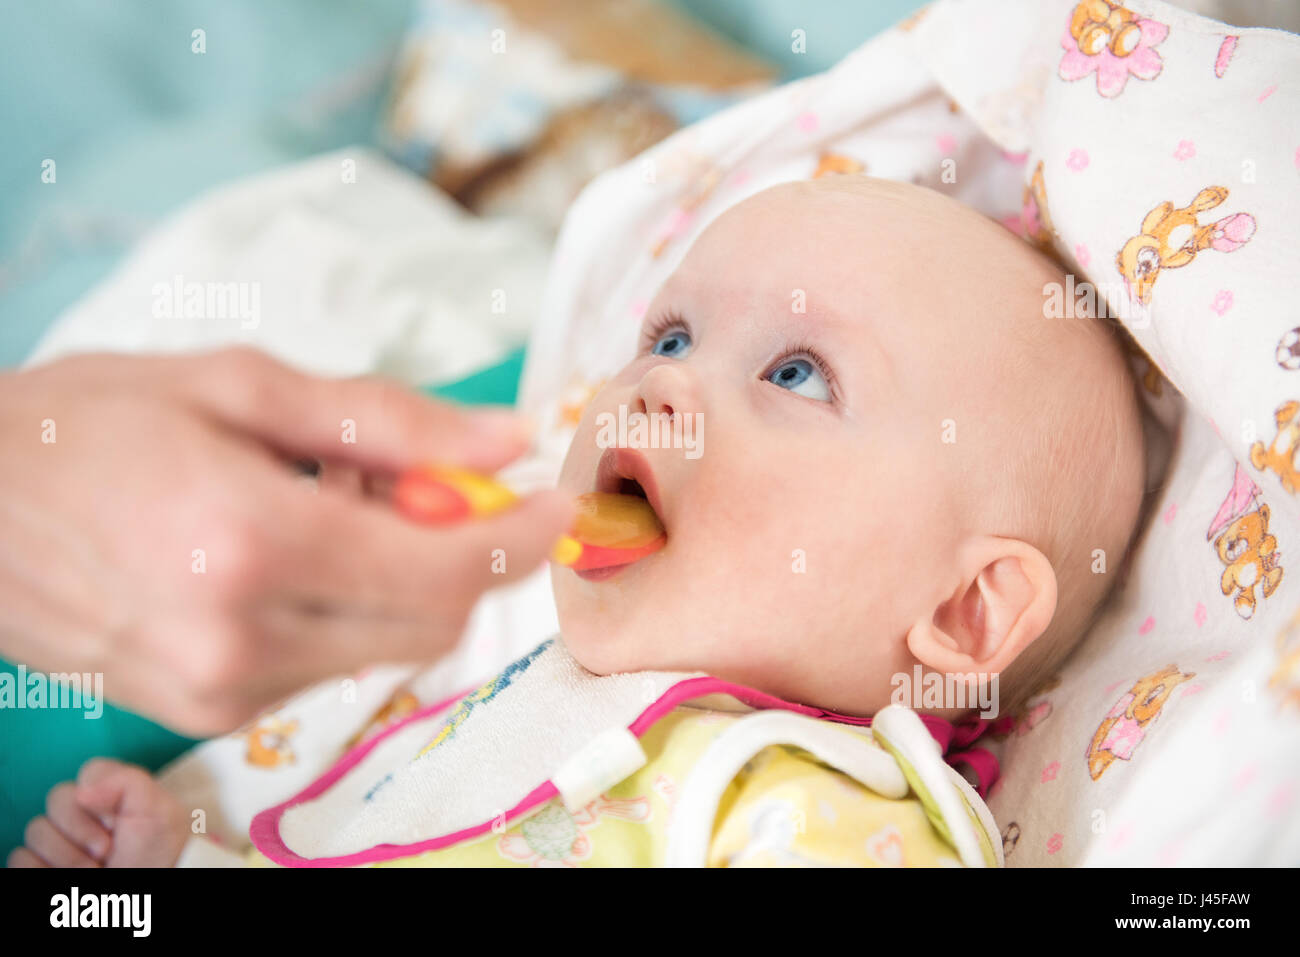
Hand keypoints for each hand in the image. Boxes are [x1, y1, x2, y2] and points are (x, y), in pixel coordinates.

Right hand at [0, 348, 572, 733]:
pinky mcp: (203, 711)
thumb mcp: (239, 386)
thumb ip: (386, 420)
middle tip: (428, 483)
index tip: (553, 503)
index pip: (444, 572)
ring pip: (385, 647)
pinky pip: (328, 664)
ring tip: (330, 503)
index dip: (517, 539)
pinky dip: (347, 608)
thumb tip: (503, 437)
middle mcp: (239, 639)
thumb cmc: (84, 425)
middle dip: (461, 555)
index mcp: (250, 544)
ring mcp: (218, 689)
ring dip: (398, 578)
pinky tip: (296, 549)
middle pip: (431, 623)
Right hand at [8, 758, 188, 867]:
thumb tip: (82, 790)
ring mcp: (60, 837)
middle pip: (57, 797)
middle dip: (82, 828)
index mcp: (111, 792)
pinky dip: (42, 868)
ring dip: (67, 855)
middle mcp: (82, 811)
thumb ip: (128, 782)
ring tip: (94, 869)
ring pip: (36, 829)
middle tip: (107, 850)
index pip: (90, 771)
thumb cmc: (155, 852)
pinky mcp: (41, 862)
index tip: (118, 821)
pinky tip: (70, 876)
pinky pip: (20, 857)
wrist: (146, 886)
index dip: (102, 795)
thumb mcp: (159, 811)